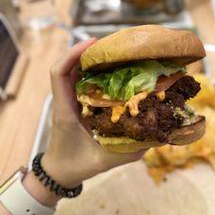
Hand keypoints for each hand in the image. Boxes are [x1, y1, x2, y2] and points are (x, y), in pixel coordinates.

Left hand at [42, 39, 144, 187]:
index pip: (60, 73)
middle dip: (90, 52)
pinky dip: (98, 74)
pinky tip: (118, 75)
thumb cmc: (74, 165)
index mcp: (65, 111)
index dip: (73, 54)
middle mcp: (66, 101)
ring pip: (77, 72)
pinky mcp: (77, 104)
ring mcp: (70, 101)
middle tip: (116, 46)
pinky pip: (85, 83)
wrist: (58, 172)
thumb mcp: (101, 161)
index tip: (93, 43)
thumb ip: (126, 153)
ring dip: (95, 61)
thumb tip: (155, 138)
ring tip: (120, 56)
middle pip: (71, 66)